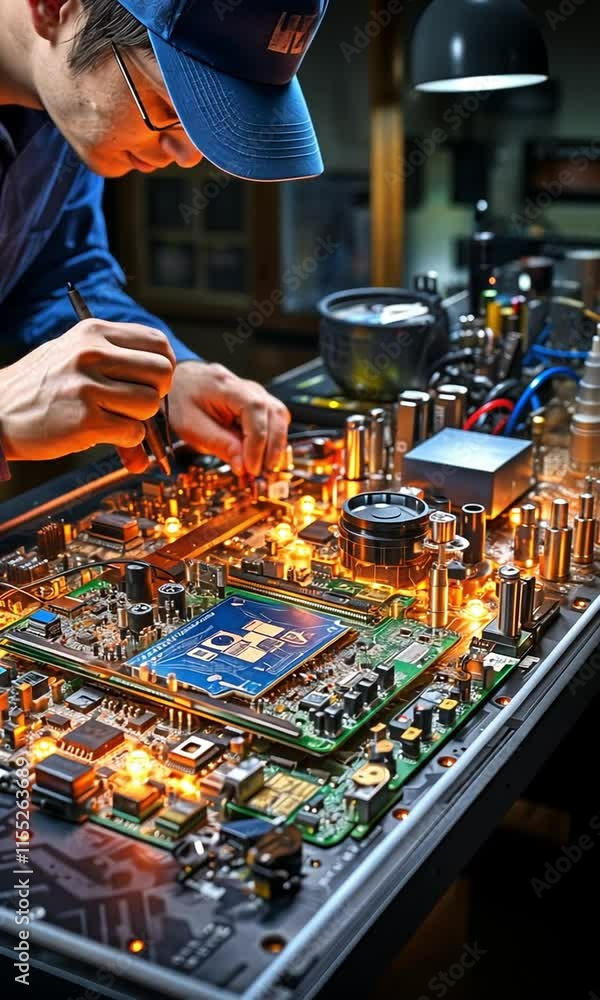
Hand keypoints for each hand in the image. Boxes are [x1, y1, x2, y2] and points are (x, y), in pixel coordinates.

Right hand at [0, 321, 174, 468]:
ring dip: (139, 418)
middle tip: (136, 403)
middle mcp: (92, 354)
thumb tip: (165, 371)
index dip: (162, 366)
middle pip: (162, 372)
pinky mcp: (85, 420)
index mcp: (93, 332)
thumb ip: (115, 356)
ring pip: (151, 404)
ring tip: (113, 417)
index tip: (150, 381)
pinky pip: (134, 433)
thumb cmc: (40, 387)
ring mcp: (88, 386)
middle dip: (157, 393)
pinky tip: (103, 433)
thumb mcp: (73, 353)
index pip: (158, 342)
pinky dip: (127, 441)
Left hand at [168, 361, 290, 475]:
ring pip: (280, 416)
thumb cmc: (181, 402)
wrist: (178, 383)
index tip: (252, 467)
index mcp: (226, 386)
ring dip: (276, 444)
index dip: (257, 443)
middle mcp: (246, 386)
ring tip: (264, 466)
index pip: (255, 410)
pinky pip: (274, 419)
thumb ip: (220, 445)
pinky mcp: (258, 402)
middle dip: (272, 447)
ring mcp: (255, 392)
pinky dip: (272, 439)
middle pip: (275, 413)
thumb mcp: (191, 428)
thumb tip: (244, 467)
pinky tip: (262, 455)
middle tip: (261, 472)